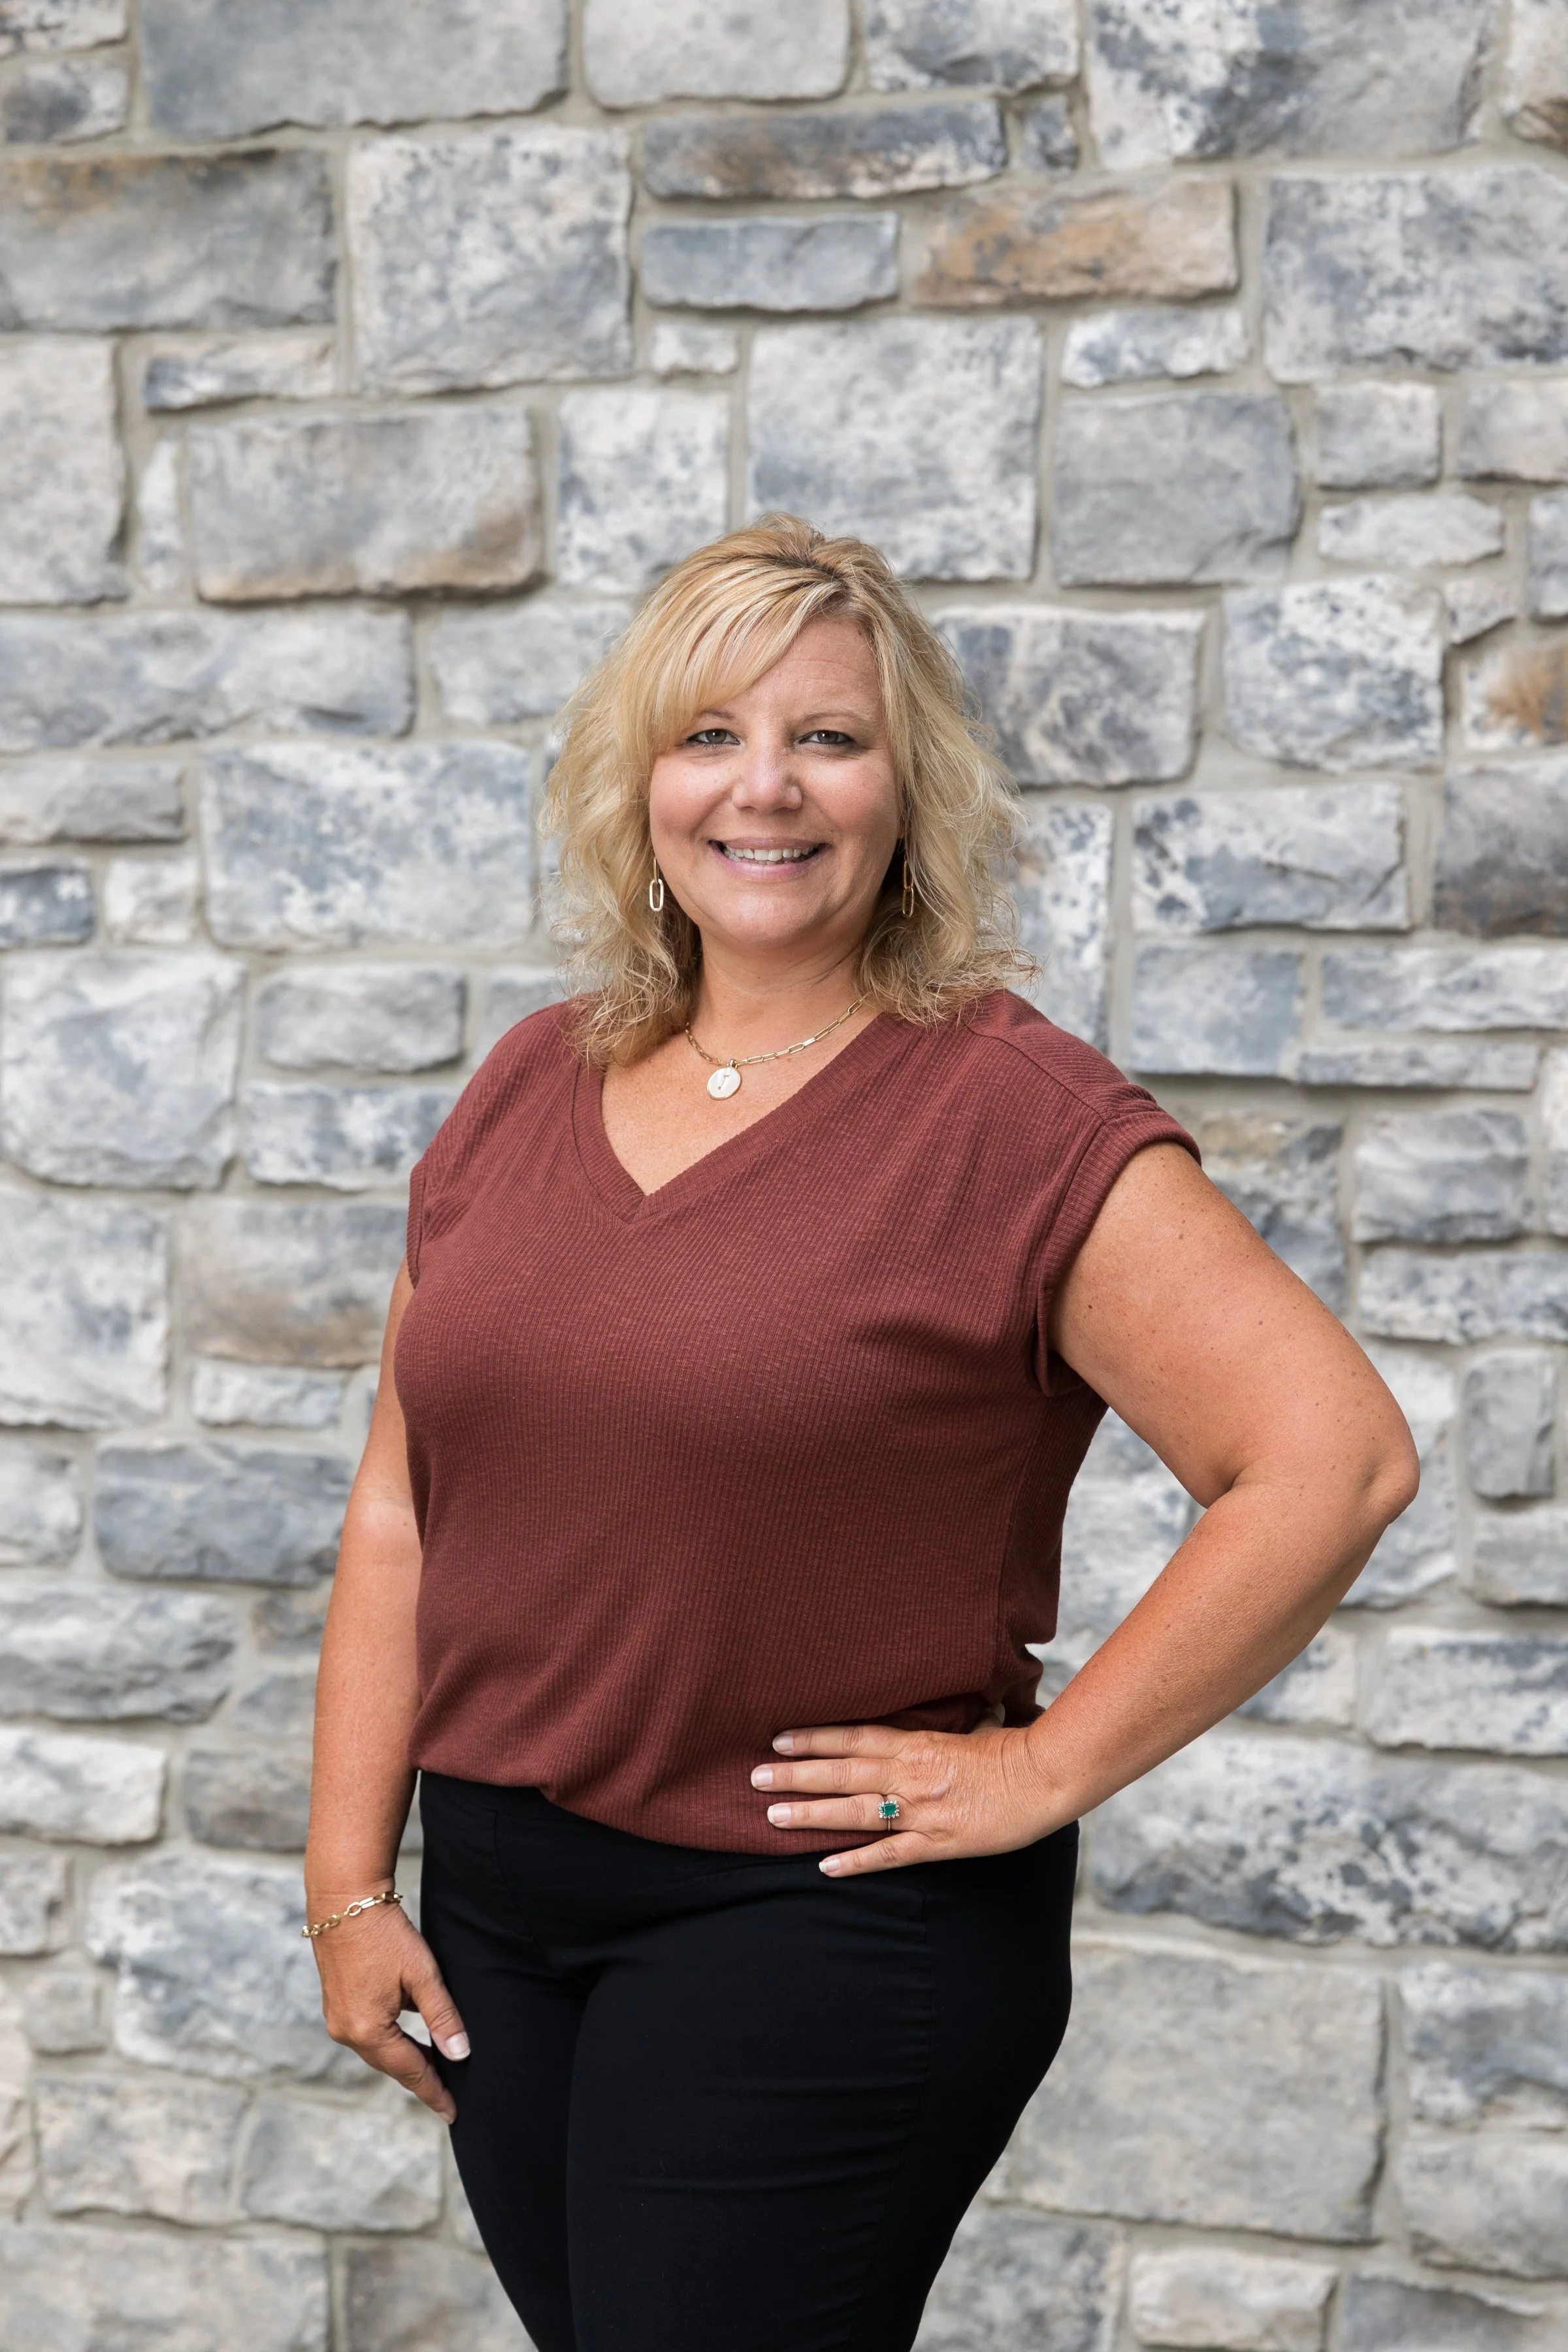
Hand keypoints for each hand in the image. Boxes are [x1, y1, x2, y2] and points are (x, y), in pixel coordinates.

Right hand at [310, 1894, 468, 2121]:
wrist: (343, 1900)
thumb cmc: (384, 1933)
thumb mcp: (422, 1974)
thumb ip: (442, 2016)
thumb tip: (460, 2054)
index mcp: (368, 2030)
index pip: (410, 2071)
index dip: (434, 2091)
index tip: (454, 2112)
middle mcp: (347, 2032)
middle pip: (392, 2065)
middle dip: (421, 2078)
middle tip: (449, 2094)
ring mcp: (337, 2019)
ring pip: (379, 2050)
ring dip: (406, 2058)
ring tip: (435, 2068)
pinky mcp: (336, 2005)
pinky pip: (368, 2034)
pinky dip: (391, 2041)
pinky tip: (410, 2038)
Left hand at [752, 1720, 1066, 1876]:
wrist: (1046, 1779)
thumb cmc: (1015, 1747)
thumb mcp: (976, 1725)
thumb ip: (952, 1721)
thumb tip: (956, 1708)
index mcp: (918, 1743)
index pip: (854, 1737)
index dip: (814, 1738)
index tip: (779, 1739)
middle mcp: (911, 1776)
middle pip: (842, 1773)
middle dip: (796, 1776)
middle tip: (755, 1779)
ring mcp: (922, 1811)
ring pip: (854, 1813)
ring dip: (811, 1815)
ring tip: (772, 1817)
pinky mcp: (937, 1843)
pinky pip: (888, 1854)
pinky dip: (855, 1861)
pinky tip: (824, 1866)